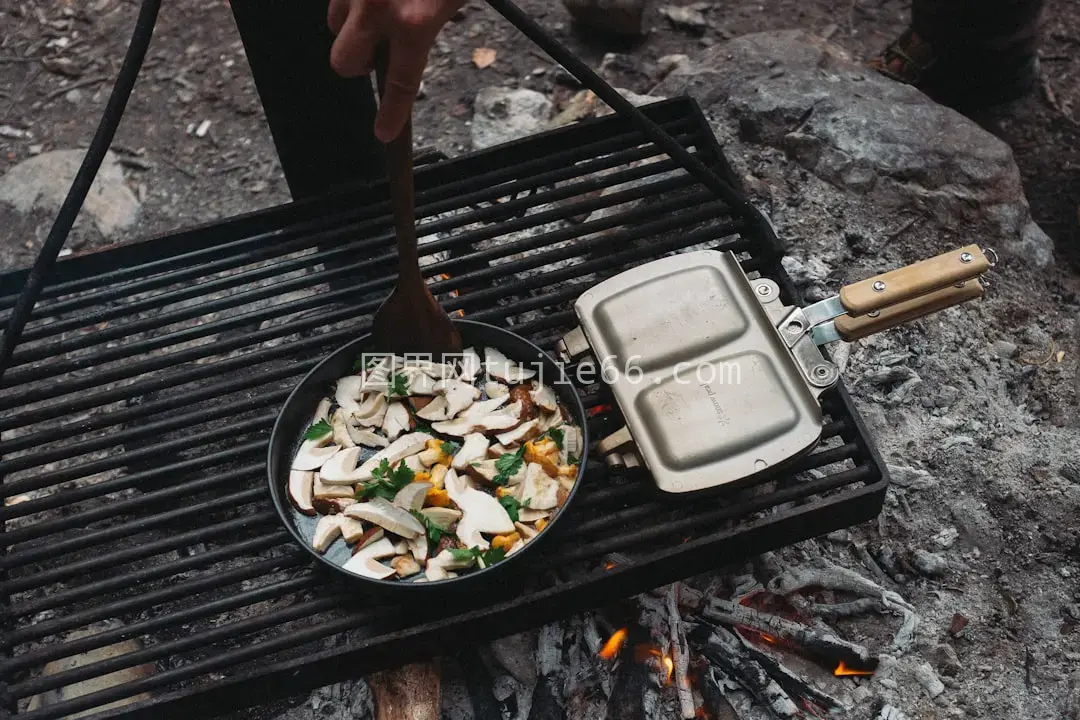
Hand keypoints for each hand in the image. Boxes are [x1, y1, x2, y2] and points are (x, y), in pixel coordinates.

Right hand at [328, 0, 466, 141]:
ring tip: (380, 10)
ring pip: (334, 24)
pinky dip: (354, 0)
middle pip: (344, 61)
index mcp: (415, 22)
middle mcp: (376, 8)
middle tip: (381, 50)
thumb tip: (415, 48)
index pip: (400, 84)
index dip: (392, 113)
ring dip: (352, 26)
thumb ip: (430, 25)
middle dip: (358, 63)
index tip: (384, 132)